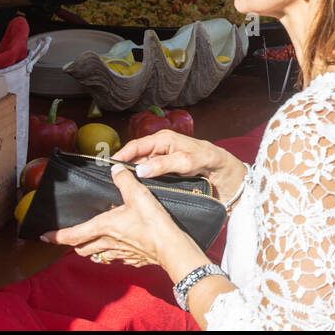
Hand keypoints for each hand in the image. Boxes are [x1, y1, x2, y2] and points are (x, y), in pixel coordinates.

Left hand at [45, 163, 199, 269]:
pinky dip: (111, 253)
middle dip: (74, 243)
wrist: (171, 248)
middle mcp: (107, 243)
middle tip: (70, 237)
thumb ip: (124, 180)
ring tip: (92, 241)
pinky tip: (119, 246)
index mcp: (104, 227)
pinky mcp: (132, 260)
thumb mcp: (138, 195)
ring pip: (97, 255)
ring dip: (91, 249)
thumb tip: (115, 169)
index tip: (44, 236)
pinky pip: (115, 258)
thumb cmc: (153, 223)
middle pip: (81, 248)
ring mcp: (119, 254)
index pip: (73, 235)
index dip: (56, 236)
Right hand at [114, 130, 246, 204]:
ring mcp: (162, 163)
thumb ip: (164, 164)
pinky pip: (149, 180)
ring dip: (132, 179)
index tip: (107, 168)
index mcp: (163, 140)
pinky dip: (142, 185)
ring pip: (141, 171)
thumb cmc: (210, 159)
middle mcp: (160, 150)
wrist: (227, 174)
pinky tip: (136, 194)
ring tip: (118, 191)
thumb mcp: (187, 161)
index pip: (135, 146)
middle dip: (123, 169)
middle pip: (134, 159)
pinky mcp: (166, 175)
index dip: (120, 155)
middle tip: (109, 183)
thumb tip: (139, 170)